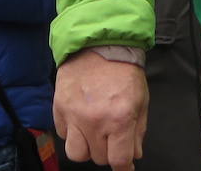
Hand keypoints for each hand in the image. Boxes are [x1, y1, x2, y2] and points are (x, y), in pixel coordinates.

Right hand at [54, 50, 148, 170]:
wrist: (98, 42)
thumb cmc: (123, 69)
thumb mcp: (141, 98)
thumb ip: (138, 130)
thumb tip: (134, 154)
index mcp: (120, 118)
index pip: (118, 160)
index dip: (123, 166)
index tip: (124, 165)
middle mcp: (95, 121)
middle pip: (98, 158)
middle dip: (107, 151)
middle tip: (111, 137)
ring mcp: (74, 116)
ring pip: (76, 153)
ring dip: (86, 148)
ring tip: (93, 134)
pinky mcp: (59, 108)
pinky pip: (63, 134)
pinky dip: (71, 132)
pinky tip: (80, 118)